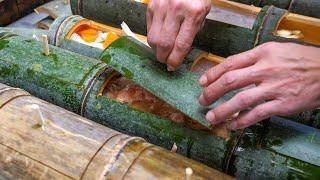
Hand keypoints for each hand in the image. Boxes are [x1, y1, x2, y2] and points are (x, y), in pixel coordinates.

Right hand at [147, 0, 210, 70]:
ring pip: (153, 38)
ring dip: (156, 50)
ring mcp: (160, 7)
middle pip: (164, 44)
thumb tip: (180, 50)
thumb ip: (193, 30)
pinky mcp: (151, 6)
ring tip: (162, 51)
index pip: (181, 44)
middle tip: (166, 61)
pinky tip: (159, 38)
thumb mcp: (203, 12)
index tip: (172, 67)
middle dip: (164, 58)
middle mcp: (175, 10)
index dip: (175, 60)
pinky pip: (148, 28)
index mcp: (193, 13)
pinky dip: (152, 38)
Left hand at [198, 42, 319, 129]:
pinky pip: (256, 114)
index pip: (230, 63)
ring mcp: (274, 88)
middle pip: (230, 81)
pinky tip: (232, 125)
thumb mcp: (277, 50)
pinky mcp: (282, 104)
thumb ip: (255, 58)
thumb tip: (232, 69)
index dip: (213, 73)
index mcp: (263, 53)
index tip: (202, 82)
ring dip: (222, 110)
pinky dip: (241, 121)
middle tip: (202, 100)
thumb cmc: (301, 60)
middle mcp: (266, 69)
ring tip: (211, 117)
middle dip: (211, 92)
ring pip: (240, 100)